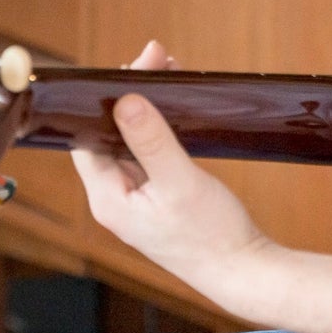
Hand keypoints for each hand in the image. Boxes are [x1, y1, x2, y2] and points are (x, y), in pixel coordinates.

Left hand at [71, 52, 273, 307]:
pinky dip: (158, 128)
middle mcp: (115, 199)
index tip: (132, 68)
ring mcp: (136, 199)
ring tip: (167, 73)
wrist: (245, 273)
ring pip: (129, 142)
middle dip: (127, 96)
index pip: (85, 136)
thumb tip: (124, 100)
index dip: (102, 99)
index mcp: (108, 199)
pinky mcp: (158, 199)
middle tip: (156, 60)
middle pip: (106, 135)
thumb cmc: (213, 236)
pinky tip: (175, 109)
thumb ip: (151, 141)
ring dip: (145, 109)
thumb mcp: (180, 183)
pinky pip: (149, 154)